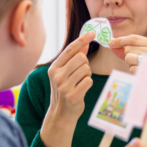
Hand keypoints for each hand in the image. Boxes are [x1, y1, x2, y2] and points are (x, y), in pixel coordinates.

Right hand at [40, 32, 94, 146]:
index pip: (70, 49)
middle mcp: (56, 75)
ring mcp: (63, 86)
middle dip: (85, 64)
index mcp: (53, 68)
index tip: (93, 33)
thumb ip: (74, 58)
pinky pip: (88, 81)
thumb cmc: (65, 90)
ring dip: (87, 75)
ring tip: (79, 83)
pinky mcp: (72, 95)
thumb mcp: (65, 73)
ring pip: (86, 70)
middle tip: (80, 74)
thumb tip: (85, 43)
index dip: (82, 40)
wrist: (60, 114)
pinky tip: (82, 90)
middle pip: (81, 58)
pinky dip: (88, 84)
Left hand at [108, 35, 146, 73]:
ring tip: (138, 67)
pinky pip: (131, 68)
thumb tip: (111, 43)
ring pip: (128, 57)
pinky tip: (139, 72)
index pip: (134, 38)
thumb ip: (125, 49)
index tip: (110, 43)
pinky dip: (132, 71)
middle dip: (127, 55)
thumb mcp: (139, 55)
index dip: (121, 40)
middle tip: (135, 62)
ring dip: (129, 63)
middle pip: (129, 48)